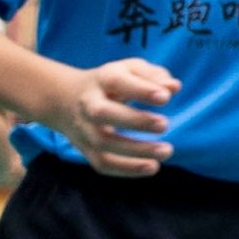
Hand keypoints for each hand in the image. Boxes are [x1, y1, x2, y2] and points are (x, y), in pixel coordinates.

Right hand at [36, 58, 174, 174]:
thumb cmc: (111, 82)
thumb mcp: (130, 70)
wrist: (64, 98)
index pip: (117, 82)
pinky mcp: (85, 149)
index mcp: (102, 79)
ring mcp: (84, 129)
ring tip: (166, 151)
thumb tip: (173, 87)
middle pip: (103, 113)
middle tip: (164, 125)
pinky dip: (127, 169)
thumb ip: (153, 76)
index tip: (165, 98)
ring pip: (103, 143)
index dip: (140, 90)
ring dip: (136, 151)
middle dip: (134, 121)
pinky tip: (152, 167)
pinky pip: (102, 163)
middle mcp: (88, 104)